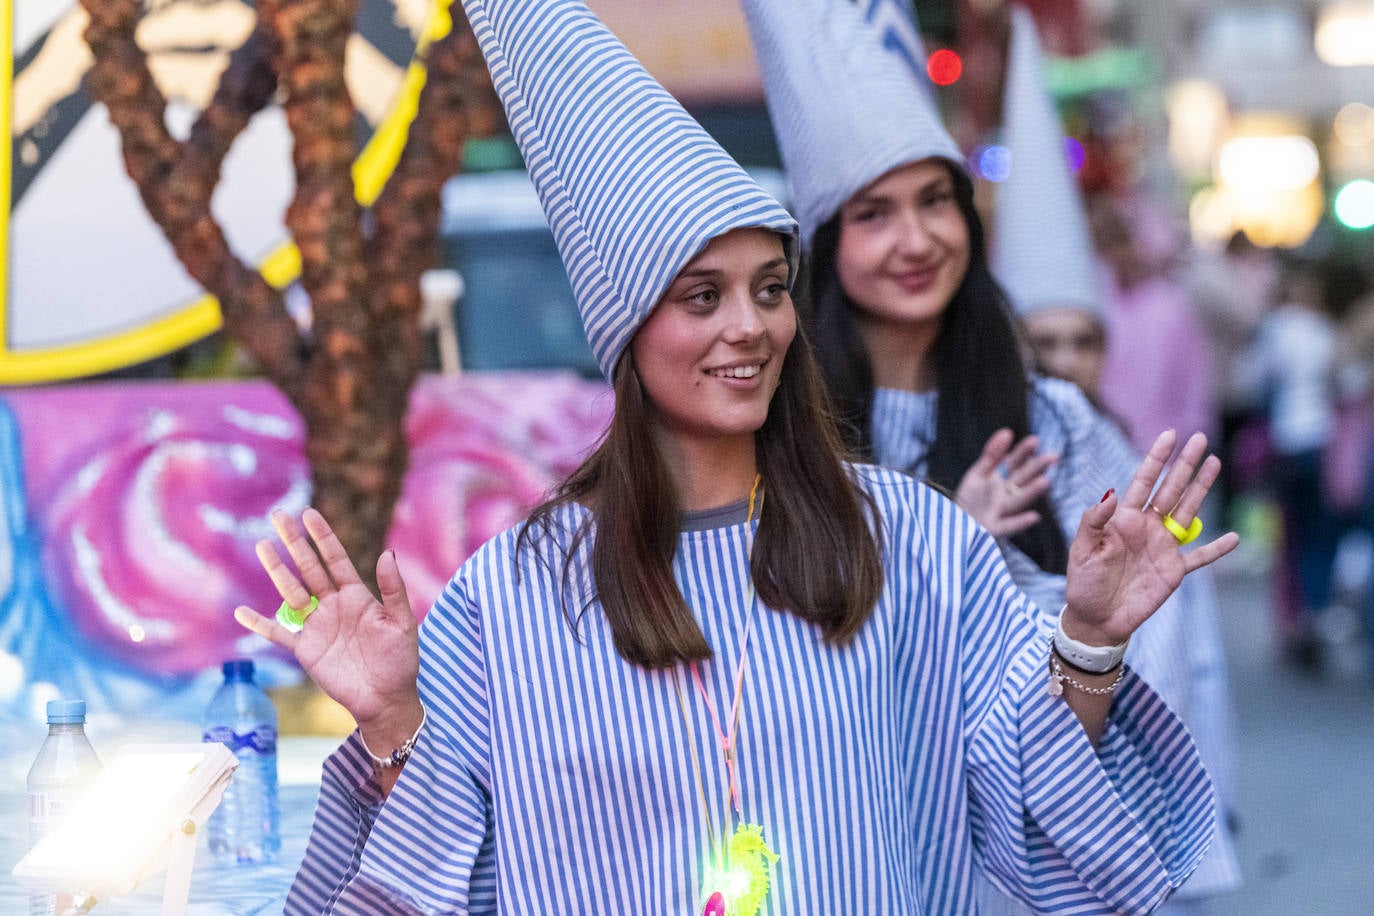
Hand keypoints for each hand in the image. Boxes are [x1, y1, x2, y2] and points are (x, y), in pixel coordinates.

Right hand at [233, 508, 422, 746]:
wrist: (386, 699)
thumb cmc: (399, 660)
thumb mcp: (401, 622)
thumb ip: (393, 590)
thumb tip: (387, 553)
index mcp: (357, 596)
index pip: (336, 559)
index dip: (322, 537)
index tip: (309, 514)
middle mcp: (333, 605)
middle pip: (309, 568)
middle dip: (294, 542)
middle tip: (278, 515)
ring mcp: (317, 626)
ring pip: (291, 592)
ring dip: (277, 570)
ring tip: (262, 546)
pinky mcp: (305, 649)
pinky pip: (278, 633)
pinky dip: (260, 624)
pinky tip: (241, 612)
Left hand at [955, 428, 1056, 536]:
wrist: (956, 524)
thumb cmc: (970, 498)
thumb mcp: (978, 473)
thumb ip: (992, 454)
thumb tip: (1007, 431)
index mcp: (1002, 479)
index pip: (1015, 463)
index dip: (1024, 452)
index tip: (1035, 440)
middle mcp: (1006, 495)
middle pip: (1021, 480)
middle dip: (1036, 468)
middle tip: (1053, 457)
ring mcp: (1001, 512)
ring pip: (1018, 501)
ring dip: (1031, 492)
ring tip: (1045, 481)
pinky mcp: (993, 529)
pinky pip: (1008, 526)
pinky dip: (1020, 522)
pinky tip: (1034, 516)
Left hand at [1063, 430, 1239, 645]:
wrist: (1095, 618)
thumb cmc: (1083, 582)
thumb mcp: (1081, 550)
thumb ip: (1093, 521)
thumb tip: (1109, 494)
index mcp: (1123, 519)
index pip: (1143, 482)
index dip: (1156, 459)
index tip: (1169, 435)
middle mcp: (1146, 527)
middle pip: (1170, 489)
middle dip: (1185, 465)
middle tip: (1201, 439)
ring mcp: (1162, 547)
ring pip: (1187, 511)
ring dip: (1201, 489)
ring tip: (1215, 463)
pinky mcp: (1173, 571)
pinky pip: (1199, 557)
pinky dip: (1216, 549)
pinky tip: (1234, 538)